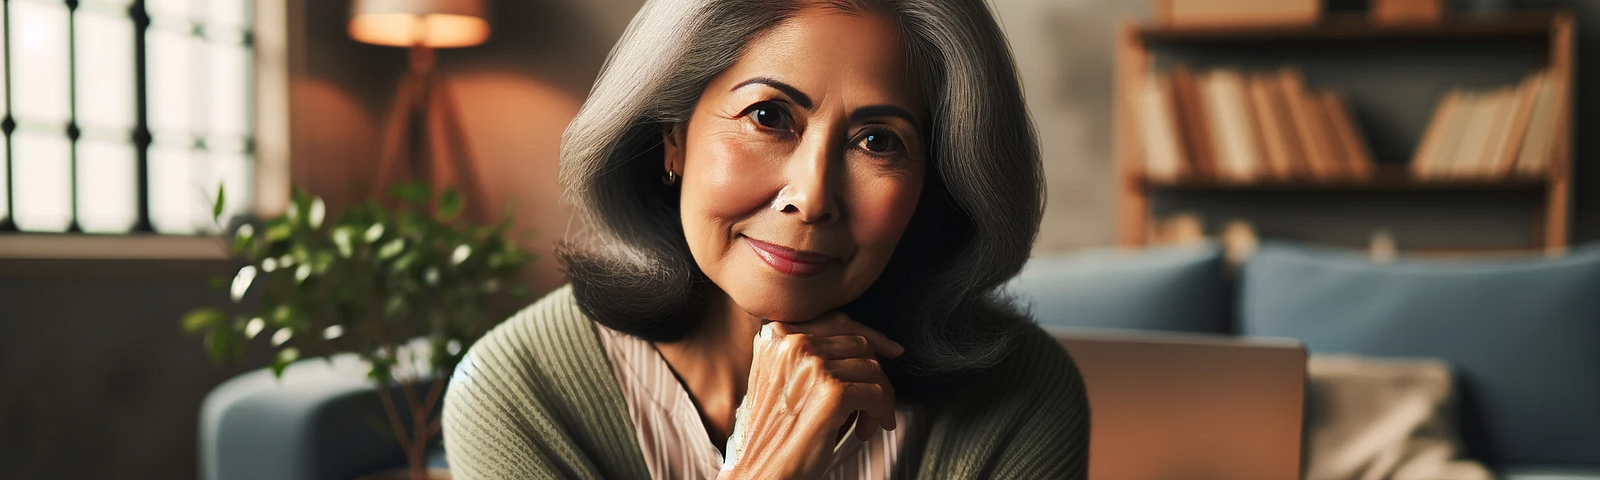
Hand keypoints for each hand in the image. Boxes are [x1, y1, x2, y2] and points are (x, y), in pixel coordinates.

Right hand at [719, 312, 904, 479]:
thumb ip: (812, 355)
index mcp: (777, 336)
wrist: (761, 471)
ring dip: (878, 399)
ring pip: (873, 370)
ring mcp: (813, 366)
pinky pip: (877, 394)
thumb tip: (872, 345)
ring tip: (866, 422)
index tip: (891, 350)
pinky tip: (868, 429)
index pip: (837, 323)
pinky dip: (880, 413)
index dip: (870, 338)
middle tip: (870, 406)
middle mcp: (793, 344)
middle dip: (872, 377)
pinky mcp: (832, 393)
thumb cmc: (773, 433)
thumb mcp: (782, 379)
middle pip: (859, 346)